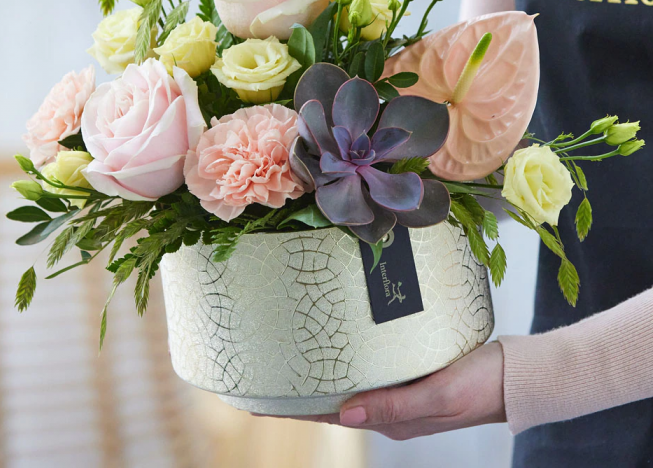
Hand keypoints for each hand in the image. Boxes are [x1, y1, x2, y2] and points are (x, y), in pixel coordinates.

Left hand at [271, 341, 505, 440]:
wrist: (515, 376)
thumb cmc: (481, 385)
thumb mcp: (440, 395)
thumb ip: (395, 405)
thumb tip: (345, 415)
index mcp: (393, 419)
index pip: (329, 416)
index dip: (291, 411)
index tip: (256, 402)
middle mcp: (390, 409)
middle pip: (332, 403)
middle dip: (296, 394)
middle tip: (260, 376)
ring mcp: (399, 393)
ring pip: (347, 387)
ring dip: (317, 380)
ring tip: (286, 365)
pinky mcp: (409, 375)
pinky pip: (368, 373)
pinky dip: (344, 366)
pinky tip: (335, 352)